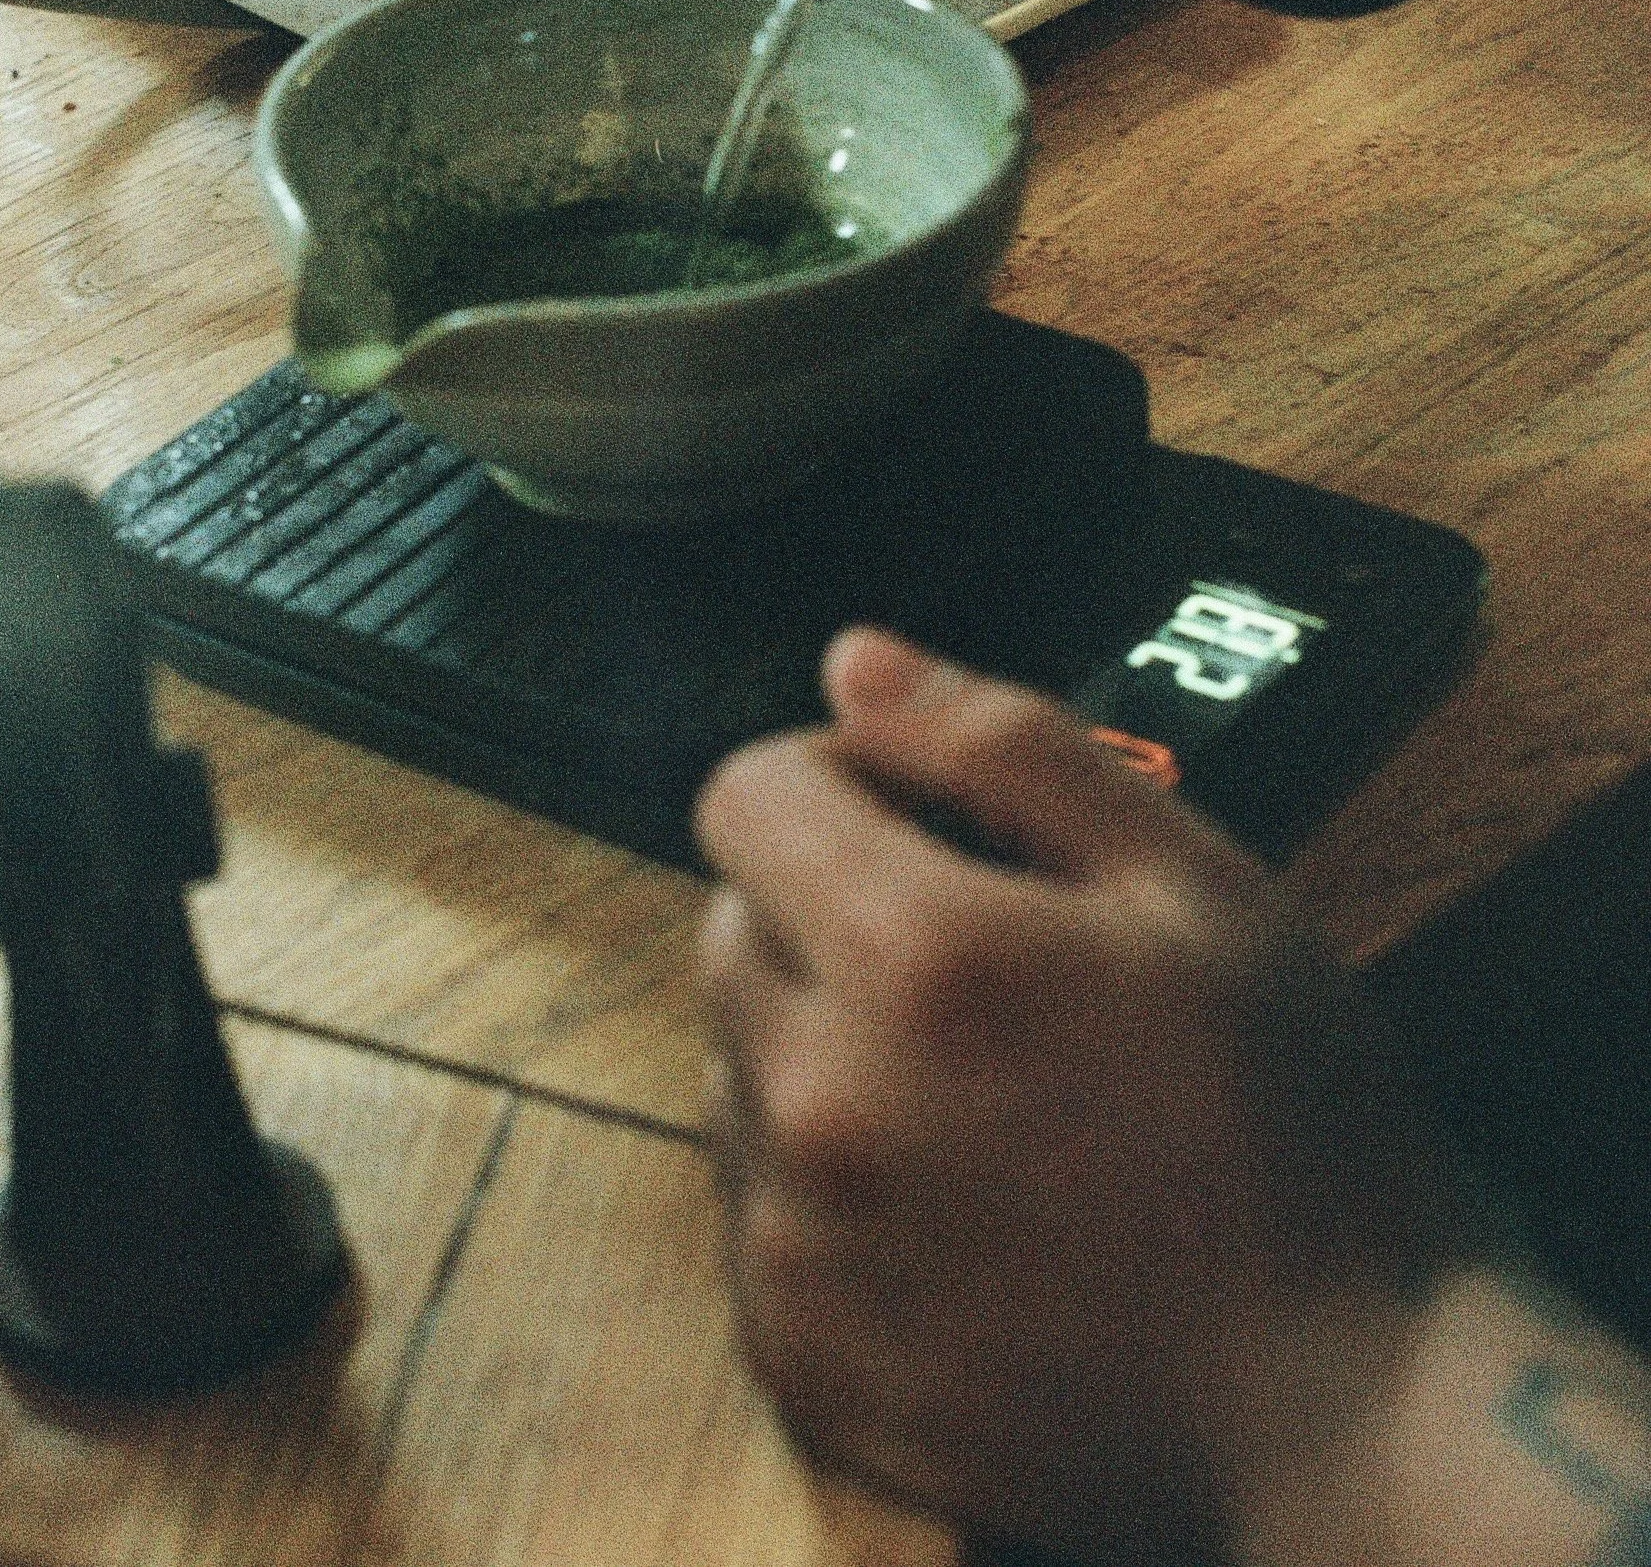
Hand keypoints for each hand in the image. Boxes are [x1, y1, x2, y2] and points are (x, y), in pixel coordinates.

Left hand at [694, 629, 1471, 1564]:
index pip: (745, 794)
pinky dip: (828, 1180)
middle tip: (980, 962)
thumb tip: (859, 664)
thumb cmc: (1289, 1137)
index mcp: (915, 958)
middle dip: (830, 908)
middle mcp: (822, 1100)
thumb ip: (1006, 744)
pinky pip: (757, 1206)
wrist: (1341, 1407)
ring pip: (738, 1062)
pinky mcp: (800, 1351)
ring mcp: (800, 1242)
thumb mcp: (1192, 883)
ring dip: (824, 1043)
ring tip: (985, 1092)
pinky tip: (962, 1196)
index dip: (835, 777)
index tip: (915, 817)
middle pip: (731, 921)